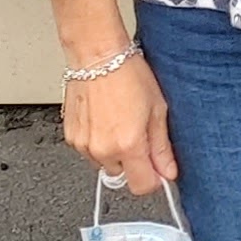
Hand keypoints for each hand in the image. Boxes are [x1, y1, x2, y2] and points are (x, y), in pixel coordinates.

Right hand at [60, 48, 176, 196]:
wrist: (97, 54)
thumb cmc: (128, 73)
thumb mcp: (157, 109)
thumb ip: (162, 147)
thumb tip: (168, 172)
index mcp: (128, 145)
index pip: (142, 186)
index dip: (153, 179)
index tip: (158, 167)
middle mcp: (103, 149)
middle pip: (123, 175)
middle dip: (134, 161)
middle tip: (139, 133)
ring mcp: (83, 144)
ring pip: (105, 163)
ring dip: (114, 151)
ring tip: (120, 121)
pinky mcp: (71, 136)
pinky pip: (89, 151)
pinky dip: (98, 141)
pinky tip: (104, 118)